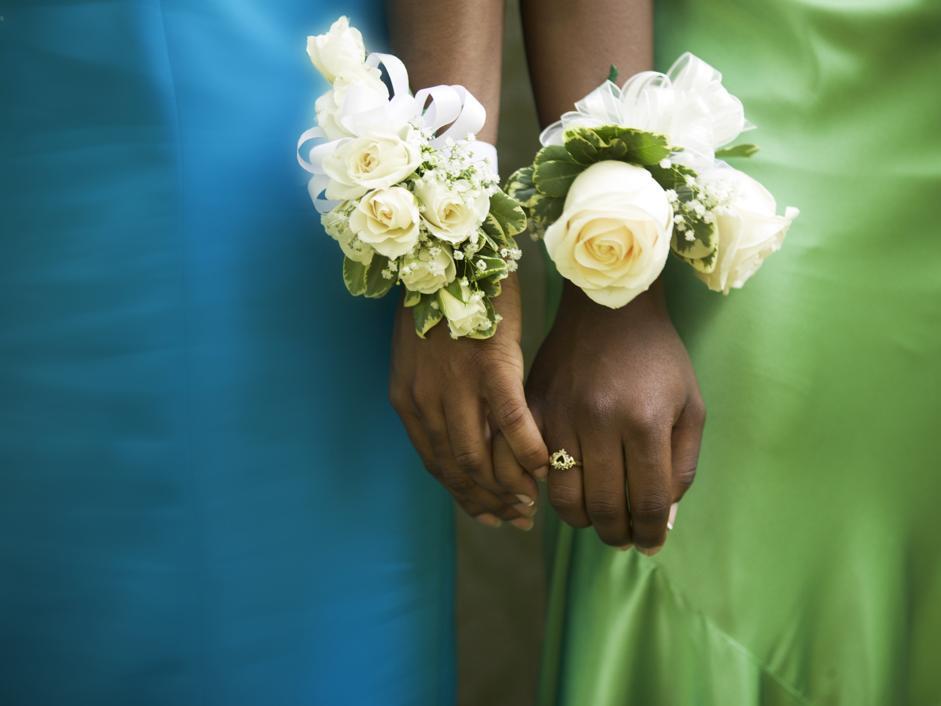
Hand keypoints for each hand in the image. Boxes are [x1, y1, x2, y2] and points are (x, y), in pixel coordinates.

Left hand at [389, 274, 546, 528]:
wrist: (450, 250)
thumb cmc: (439, 298)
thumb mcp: (421, 353)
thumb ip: (434, 395)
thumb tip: (460, 431)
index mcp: (408, 399)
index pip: (436, 463)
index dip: (463, 495)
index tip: (486, 514)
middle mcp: (426, 400)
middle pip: (456, 468)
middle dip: (486, 501)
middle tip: (515, 519)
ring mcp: (456, 386)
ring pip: (480, 456)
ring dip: (508, 487)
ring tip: (532, 504)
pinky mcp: (490, 367)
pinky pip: (511, 424)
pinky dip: (529, 452)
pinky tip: (546, 467)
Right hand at [525, 280, 704, 551]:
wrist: (608, 307)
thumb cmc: (658, 357)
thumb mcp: (690, 407)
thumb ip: (681, 467)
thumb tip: (660, 521)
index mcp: (644, 422)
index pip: (646, 502)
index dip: (649, 533)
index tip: (650, 545)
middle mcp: (599, 423)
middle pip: (604, 507)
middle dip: (618, 535)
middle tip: (624, 539)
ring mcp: (560, 416)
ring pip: (564, 497)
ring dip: (583, 521)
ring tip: (596, 519)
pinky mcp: (534, 409)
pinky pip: (533, 468)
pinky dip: (551, 492)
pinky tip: (569, 491)